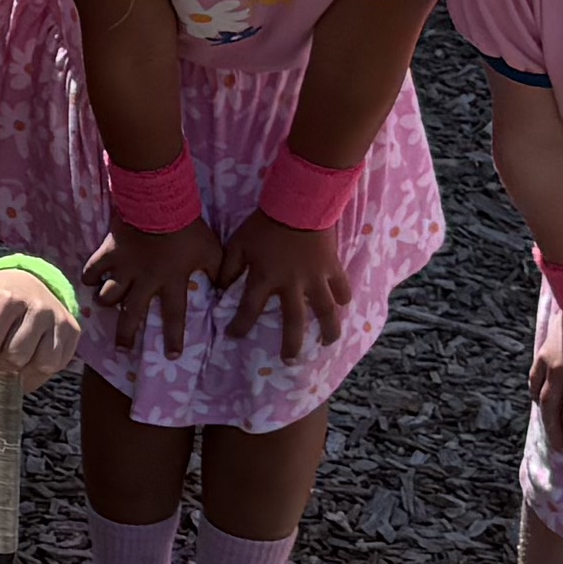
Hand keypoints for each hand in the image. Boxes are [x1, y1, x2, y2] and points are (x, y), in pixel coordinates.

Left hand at [0, 261, 83, 388]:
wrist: (26, 282)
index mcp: (6, 296)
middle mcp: (37, 305)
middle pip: (13, 357)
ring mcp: (57, 318)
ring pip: (39, 363)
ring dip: (21, 367)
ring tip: (12, 354)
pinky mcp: (72, 330)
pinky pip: (55, 364)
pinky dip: (39, 368)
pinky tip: (30, 355)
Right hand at [97, 216, 224, 359]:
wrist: (159, 203)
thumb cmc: (188, 228)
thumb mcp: (211, 250)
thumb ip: (217, 272)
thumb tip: (225, 290)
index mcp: (170, 281)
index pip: (174, 316)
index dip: (173, 337)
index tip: (172, 356)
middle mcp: (144, 281)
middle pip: (131, 314)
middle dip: (126, 334)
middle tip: (123, 349)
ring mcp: (123, 268)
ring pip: (108, 295)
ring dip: (106, 303)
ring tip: (104, 307)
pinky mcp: (108, 252)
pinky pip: (92, 270)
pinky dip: (90, 276)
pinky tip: (90, 281)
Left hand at [216, 213, 353, 365]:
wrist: (299, 203)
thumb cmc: (265, 223)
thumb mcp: (239, 243)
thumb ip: (228, 267)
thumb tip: (219, 288)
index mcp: (266, 279)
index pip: (248, 310)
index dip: (239, 325)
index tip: (234, 336)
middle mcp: (292, 285)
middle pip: (294, 322)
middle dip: (291, 344)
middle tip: (289, 360)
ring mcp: (315, 278)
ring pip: (325, 311)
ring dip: (328, 330)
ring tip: (327, 343)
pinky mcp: (332, 267)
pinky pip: (341, 288)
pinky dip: (343, 298)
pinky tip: (343, 307)